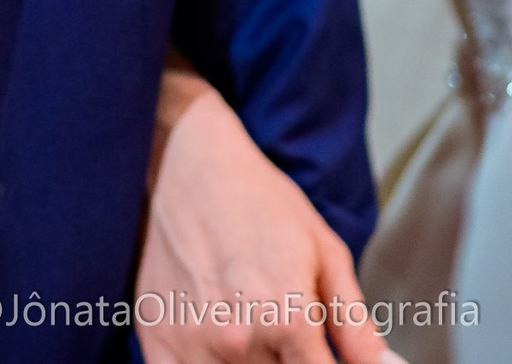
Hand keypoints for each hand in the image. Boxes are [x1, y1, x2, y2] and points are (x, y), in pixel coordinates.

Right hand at [137, 56, 388, 363]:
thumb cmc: (257, 200)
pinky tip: (216, 339)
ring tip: (252, 323)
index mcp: (287, 318)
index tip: (322, 353)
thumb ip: (354, 322)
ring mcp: (192, 348)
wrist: (186, 167)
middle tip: (285, 329)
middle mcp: (238, 341)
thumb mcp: (324, 251)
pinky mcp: (157, 346)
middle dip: (289, 360)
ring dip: (253, 363)